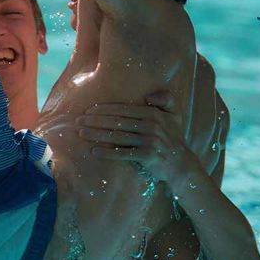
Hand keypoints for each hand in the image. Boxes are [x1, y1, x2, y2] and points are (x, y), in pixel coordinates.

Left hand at [77, 92, 195, 185]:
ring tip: (81, 133)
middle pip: (118, 122)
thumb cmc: (173, 136)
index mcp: (154, 113)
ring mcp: (150, 141)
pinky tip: (94, 151)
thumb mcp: (175, 114)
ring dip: (97, 134)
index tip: (89, 110)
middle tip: (78, 120)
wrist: (181, 164)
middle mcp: (152, 125)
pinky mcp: (148, 157)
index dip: (105, 109)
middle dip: (96, 120)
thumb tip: (148, 96)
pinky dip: (108, 153)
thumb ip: (166, 98)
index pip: (124, 109)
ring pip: (118, 136)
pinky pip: (123, 154)